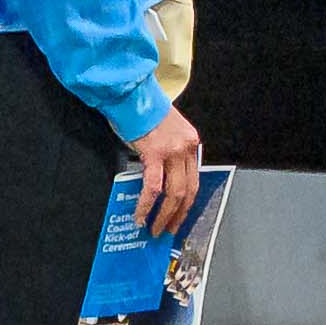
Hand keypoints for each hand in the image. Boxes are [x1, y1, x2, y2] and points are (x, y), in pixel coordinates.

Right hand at [127, 109, 204, 238]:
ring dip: (163, 215)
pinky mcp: (154, 153)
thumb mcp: (165, 132)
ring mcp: (172, 151)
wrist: (132, 94)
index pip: (194, 179)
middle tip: (168, 230)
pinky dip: (146, 204)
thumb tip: (160, 181)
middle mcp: (186, 148)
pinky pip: (153, 186)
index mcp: (190, 143)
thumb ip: (168, 154)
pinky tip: (140, 215)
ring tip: (153, 229)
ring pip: (174, 193)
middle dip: (178, 215)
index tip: (179, 217)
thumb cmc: (143, 111)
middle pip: (188, 190)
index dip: (187, 202)